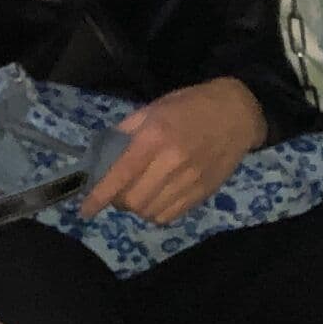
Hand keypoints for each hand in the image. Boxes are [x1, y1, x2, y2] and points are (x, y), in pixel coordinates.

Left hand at [78, 77, 266, 223]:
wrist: (237, 113)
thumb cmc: (190, 106)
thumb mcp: (153, 109)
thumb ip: (126, 132)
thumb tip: (102, 157)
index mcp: (155, 137)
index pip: (121, 174)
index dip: (99, 196)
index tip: (85, 210)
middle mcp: (172, 162)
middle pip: (134, 201)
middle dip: (119, 201)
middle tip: (119, 191)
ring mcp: (190, 180)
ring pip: (151, 212)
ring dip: (137, 208)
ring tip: (139, 193)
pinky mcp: (203, 192)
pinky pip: (170, 216)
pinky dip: (156, 213)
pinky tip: (156, 199)